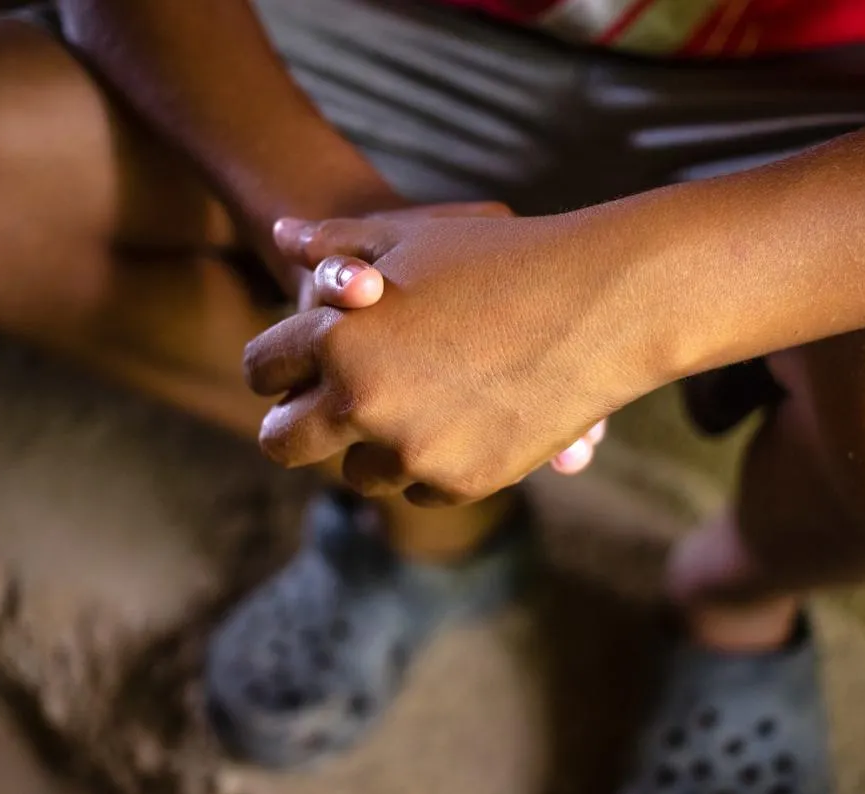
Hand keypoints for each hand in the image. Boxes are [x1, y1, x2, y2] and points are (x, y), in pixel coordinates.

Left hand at [244, 212, 649, 504]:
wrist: (602, 302)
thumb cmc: (500, 256)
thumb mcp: (409, 237)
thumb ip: (336, 244)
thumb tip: (282, 232)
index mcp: (337, 340)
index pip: (262, 370)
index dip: (275, 365)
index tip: (294, 367)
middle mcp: (363, 403)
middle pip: (283, 443)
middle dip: (296, 424)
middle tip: (321, 408)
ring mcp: (414, 451)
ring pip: (354, 474)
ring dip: (366, 447)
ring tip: (403, 408)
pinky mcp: (462, 482)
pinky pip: (416, 490)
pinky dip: (425, 464)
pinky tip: (453, 422)